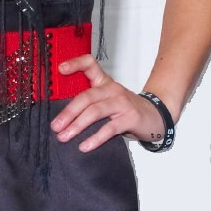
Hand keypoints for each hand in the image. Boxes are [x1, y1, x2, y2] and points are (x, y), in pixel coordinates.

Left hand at [50, 54, 164, 151]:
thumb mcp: (107, 99)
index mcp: (104, 82)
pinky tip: (85, 146)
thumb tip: (62, 117)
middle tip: (55, 126)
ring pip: (95, 111)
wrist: (155, 116)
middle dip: (68, 112)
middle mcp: (112, 89)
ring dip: (77, 125)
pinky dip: (95, 138)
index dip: (75, 64)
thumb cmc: (126, 109)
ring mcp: (122, 102)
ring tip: (65, 137)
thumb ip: (89, 102)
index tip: (60, 70)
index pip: (90, 64)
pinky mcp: (130, 117)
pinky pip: (109, 128)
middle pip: (86, 96)